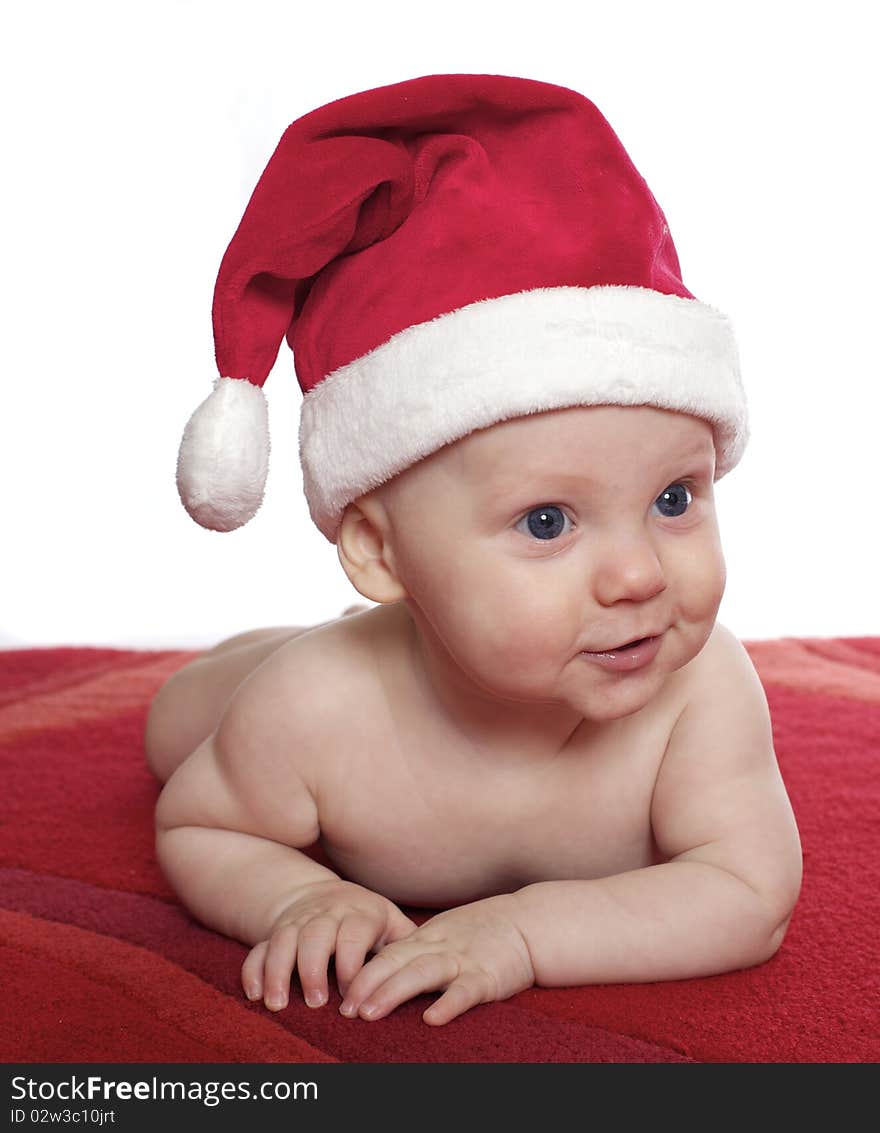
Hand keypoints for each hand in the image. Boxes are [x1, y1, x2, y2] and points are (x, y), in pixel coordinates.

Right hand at [241, 879, 415, 1010]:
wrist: (323, 897)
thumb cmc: (366, 920)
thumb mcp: (390, 922)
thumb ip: (406, 943)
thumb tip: (428, 968)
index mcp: (359, 912)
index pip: (354, 934)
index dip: (352, 965)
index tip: (352, 997)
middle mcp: (325, 915)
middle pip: (315, 935)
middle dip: (313, 969)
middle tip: (316, 1003)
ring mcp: (297, 922)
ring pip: (283, 941)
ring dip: (279, 971)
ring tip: (278, 1005)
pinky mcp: (275, 933)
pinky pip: (258, 948)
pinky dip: (254, 970)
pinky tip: (255, 995)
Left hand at [338, 895, 534, 1024]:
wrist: (528, 923)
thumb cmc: (483, 931)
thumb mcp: (444, 934)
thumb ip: (416, 951)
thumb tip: (381, 971)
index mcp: (427, 939)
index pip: (387, 954)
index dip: (362, 973)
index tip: (340, 994)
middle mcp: (439, 947)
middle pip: (396, 963)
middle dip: (367, 985)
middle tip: (344, 1009)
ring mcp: (462, 960)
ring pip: (422, 974)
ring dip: (393, 992)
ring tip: (369, 1012)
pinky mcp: (487, 977)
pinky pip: (465, 990)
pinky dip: (449, 1003)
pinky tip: (433, 1018)